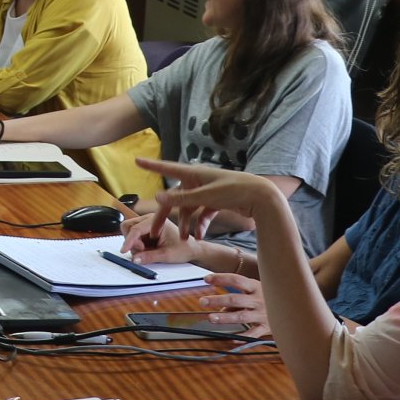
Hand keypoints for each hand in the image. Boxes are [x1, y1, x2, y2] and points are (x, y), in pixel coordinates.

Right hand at [123, 208, 212, 258]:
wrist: (192, 249)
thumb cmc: (184, 248)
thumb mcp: (167, 255)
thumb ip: (149, 257)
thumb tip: (135, 259)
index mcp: (156, 221)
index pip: (136, 229)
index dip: (129, 240)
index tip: (124, 250)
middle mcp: (150, 219)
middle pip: (128, 227)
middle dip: (131, 240)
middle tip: (142, 251)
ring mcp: (147, 224)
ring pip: (129, 232)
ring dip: (134, 243)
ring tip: (148, 250)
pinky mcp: (145, 230)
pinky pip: (134, 236)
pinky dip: (137, 244)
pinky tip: (148, 248)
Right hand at [136, 158, 276, 232]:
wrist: (262, 197)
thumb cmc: (235, 190)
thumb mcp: (206, 196)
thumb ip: (182, 198)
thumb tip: (158, 197)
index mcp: (194, 174)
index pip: (168, 168)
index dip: (152, 166)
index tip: (137, 160)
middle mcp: (199, 181)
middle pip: (175, 199)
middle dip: (165, 217)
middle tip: (154, 232)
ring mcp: (208, 192)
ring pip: (189, 210)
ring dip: (185, 224)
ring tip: (185, 239)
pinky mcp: (217, 201)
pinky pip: (202, 214)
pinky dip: (199, 225)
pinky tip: (198, 236)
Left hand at [197, 270, 270, 337]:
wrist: (296, 307)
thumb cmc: (269, 298)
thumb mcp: (255, 293)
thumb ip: (237, 300)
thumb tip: (221, 309)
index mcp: (256, 286)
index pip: (236, 280)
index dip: (221, 278)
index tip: (206, 279)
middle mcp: (259, 299)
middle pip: (236, 299)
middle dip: (217, 300)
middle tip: (202, 301)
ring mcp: (263, 314)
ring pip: (242, 316)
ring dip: (225, 318)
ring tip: (211, 318)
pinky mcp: (267, 327)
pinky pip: (253, 334)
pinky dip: (242, 337)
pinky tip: (230, 340)